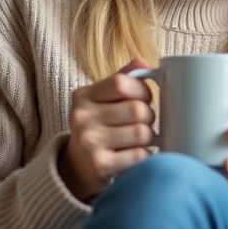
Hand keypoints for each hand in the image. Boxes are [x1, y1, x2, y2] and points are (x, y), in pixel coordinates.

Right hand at [58, 58, 155, 201]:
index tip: (143, 99)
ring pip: (142, 132)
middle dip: (148, 117)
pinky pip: (140, 155)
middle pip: (138, 109)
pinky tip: (134, 154)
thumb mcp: (103, 98)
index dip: (142, 90)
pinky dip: (145, 155)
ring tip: (137, 140)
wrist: (78, 166)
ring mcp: (89, 142)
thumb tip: (143, 62)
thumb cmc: (99, 126)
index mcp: (83, 96)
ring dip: (148, 137)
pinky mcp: (100, 165)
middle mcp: (81, 117)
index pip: (122, 83)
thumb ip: (123, 78)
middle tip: (142, 123)